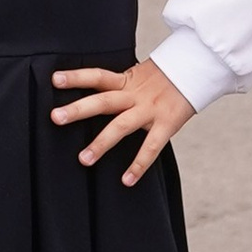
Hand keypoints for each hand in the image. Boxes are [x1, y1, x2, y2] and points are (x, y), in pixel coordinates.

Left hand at [48, 59, 195, 187]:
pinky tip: (126, 181)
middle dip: (78, 110)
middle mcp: (135, 95)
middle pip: (103, 101)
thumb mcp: (138, 75)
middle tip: (55, 118)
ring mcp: (150, 109)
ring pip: (121, 126)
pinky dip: (139, 165)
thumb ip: (117, 86)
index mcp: (126, 80)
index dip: (77, 77)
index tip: (54, 80)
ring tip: (83, 159)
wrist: (197, 71)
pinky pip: (151, 147)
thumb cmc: (163, 78)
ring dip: (101, 143)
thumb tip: (90, 96)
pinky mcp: (167, 124)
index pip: (97, 76)